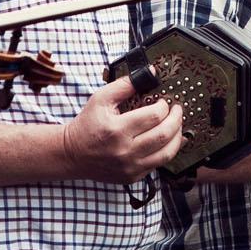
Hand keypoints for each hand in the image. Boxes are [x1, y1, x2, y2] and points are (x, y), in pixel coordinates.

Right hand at [61, 74, 184, 182]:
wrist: (73, 154)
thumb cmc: (87, 124)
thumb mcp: (101, 99)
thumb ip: (125, 84)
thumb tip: (149, 73)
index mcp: (116, 130)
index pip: (153, 116)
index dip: (164, 106)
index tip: (164, 102)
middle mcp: (125, 151)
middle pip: (163, 135)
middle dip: (176, 119)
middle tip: (177, 110)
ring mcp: (130, 167)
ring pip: (166, 153)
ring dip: (177, 137)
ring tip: (177, 125)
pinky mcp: (132, 177)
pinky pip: (158, 164)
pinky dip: (167, 151)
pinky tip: (168, 141)